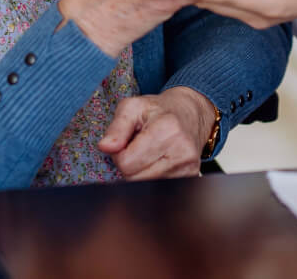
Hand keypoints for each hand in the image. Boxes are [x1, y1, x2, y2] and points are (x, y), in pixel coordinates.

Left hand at [97, 86, 214, 179]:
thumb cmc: (157, 110)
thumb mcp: (132, 107)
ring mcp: (189, 166)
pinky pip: (159, 188)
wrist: (189, 112)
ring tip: (149, 152)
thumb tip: (105, 147)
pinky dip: (152, 176)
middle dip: (130, 165)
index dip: (119, 154)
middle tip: (137, 147)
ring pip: (146, 186)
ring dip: (140, 172)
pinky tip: (158, 160)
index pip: (126, 163)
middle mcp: (182, 151)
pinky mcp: (192, 176)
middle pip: (135, 178)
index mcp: (167, 130)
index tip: (126, 143)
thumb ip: (116, 127)